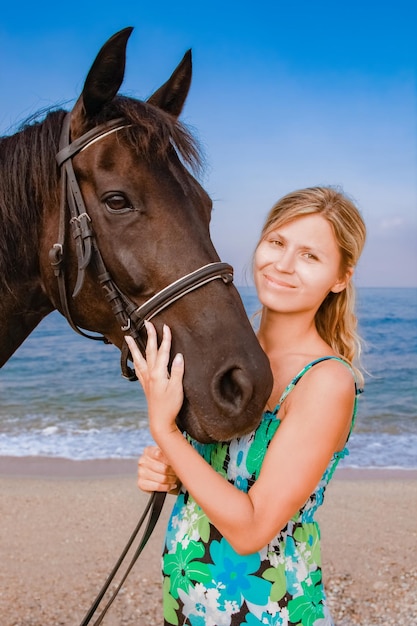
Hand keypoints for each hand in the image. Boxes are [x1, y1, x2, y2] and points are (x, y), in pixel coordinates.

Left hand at [125, 322, 184, 441]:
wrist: (160, 421)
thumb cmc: (170, 405)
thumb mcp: (177, 388)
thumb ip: (177, 371)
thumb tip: (178, 356)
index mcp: (158, 373)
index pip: (163, 352)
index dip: (165, 339)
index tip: (166, 327)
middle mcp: (150, 374)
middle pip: (149, 351)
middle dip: (149, 336)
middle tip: (147, 323)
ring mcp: (146, 379)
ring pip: (139, 358)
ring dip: (134, 347)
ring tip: (127, 337)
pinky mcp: (146, 385)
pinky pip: (138, 368)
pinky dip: (135, 360)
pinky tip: (134, 358)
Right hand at [138, 446, 179, 492]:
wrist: (156, 473)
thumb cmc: (162, 462)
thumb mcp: (165, 453)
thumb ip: (170, 452)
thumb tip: (180, 454)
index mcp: (148, 451)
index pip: (159, 454)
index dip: (170, 460)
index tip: (176, 462)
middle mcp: (143, 461)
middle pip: (163, 468)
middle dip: (173, 472)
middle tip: (176, 472)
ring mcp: (141, 473)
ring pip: (162, 479)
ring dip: (171, 480)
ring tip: (173, 478)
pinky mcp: (141, 483)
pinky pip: (158, 486)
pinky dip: (166, 487)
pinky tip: (170, 485)